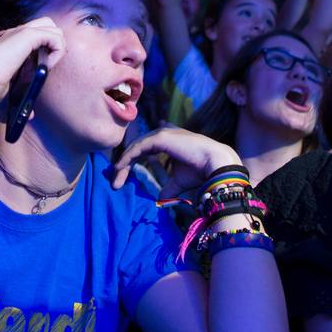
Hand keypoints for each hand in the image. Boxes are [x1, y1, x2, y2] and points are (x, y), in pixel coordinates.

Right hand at [0, 17, 66, 115]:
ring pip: (54, 29)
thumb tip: (33, 115)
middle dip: (54, 42)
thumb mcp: (8, 92)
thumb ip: (20, 98)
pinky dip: (57, 51)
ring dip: (57, 48)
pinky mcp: (27, 34)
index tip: (40, 69)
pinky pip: (55, 37)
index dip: (45, 49)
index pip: (36, 35)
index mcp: (9, 42)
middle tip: (48, 63)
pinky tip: (47, 65)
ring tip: (47, 66)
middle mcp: (15, 32)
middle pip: (47, 25)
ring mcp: (21, 31)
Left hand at [110, 126, 241, 198]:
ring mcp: (162, 133)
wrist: (215, 164)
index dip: (134, 155)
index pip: (147, 145)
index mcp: (170, 140)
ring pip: (136, 146)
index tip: (122, 167)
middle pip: (138, 146)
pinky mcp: (160, 137)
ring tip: (115, 176)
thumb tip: (159, 198)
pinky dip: (127, 157)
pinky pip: (138, 148)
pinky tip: (119, 167)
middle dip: (126, 162)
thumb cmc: (201, 171)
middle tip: (116, 180)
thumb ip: (168, 187)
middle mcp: (165, 133)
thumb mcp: (179, 181)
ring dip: (124, 162)